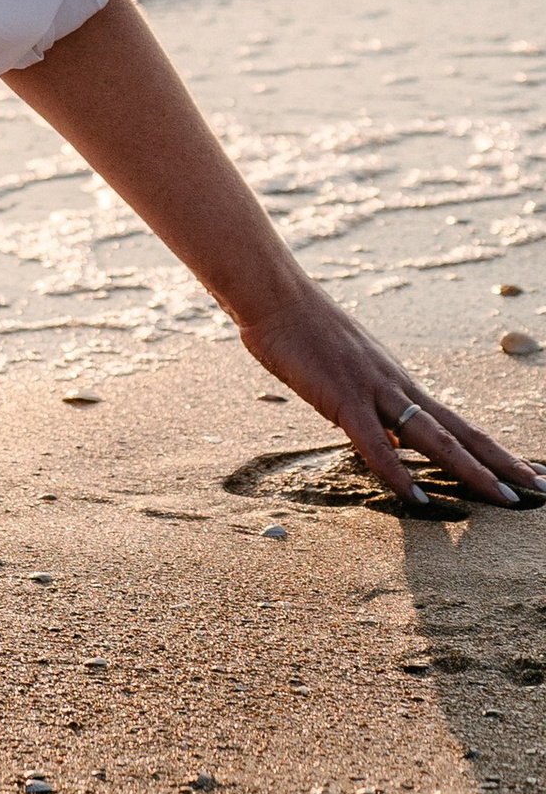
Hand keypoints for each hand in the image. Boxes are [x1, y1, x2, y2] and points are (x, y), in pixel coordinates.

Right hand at [237, 282, 545, 510]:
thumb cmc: (302, 331)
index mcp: (398, 381)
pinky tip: (417, 496)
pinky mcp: (342, 397)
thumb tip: (392, 445)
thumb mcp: (346, 372)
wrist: (275, 297)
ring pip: (432, 437)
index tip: (524, 471)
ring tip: (502, 497)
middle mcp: (397, 385)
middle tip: (538, 489)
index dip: (492, 449)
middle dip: (500, 463)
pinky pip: (374, 443)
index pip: (457, 422)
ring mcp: (373, 390)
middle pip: (459, 431)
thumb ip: (372, 409)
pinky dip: (397, 472)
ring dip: (470, 469)